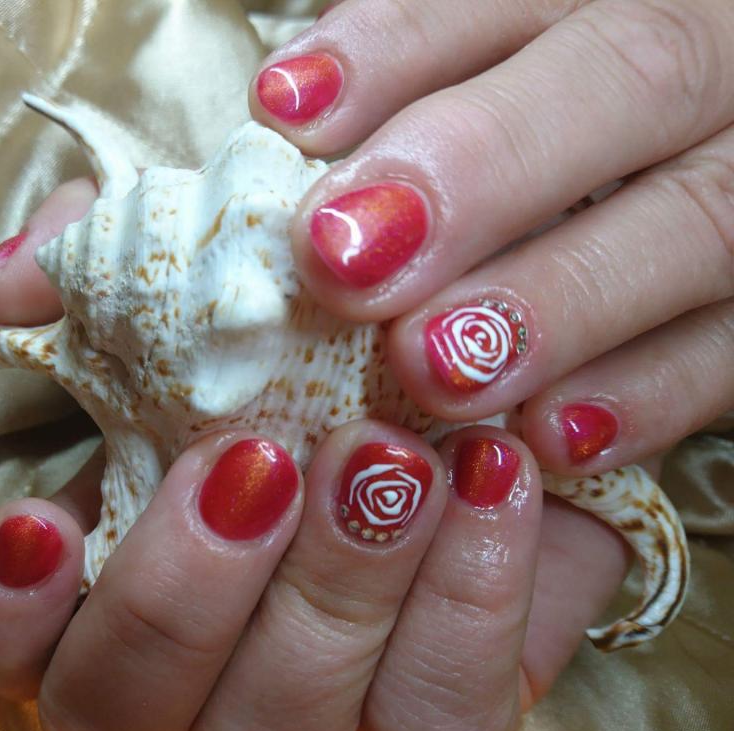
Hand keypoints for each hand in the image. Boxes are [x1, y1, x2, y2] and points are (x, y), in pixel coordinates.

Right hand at [0, 191, 626, 730]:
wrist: (474, 341)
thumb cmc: (307, 313)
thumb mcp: (200, 262)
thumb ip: (90, 265)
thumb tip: (0, 287)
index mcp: (113, 573)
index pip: (8, 652)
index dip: (2, 614)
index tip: (42, 519)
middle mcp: (197, 671)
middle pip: (121, 719)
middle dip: (176, 600)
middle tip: (254, 460)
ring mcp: (316, 709)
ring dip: (333, 595)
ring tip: (395, 457)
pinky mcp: (442, 703)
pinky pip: (442, 718)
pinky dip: (468, 603)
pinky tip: (494, 470)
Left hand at [253, 0, 732, 473]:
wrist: (693, 161)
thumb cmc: (560, 130)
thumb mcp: (508, 68)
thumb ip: (427, 73)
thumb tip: (292, 116)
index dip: (399, 46)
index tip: (287, 112)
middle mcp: (719, 64)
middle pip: (631, 76)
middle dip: (482, 167)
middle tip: (349, 260)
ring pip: (697, 224)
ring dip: (556, 300)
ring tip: (431, 364)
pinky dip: (647, 395)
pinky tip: (546, 437)